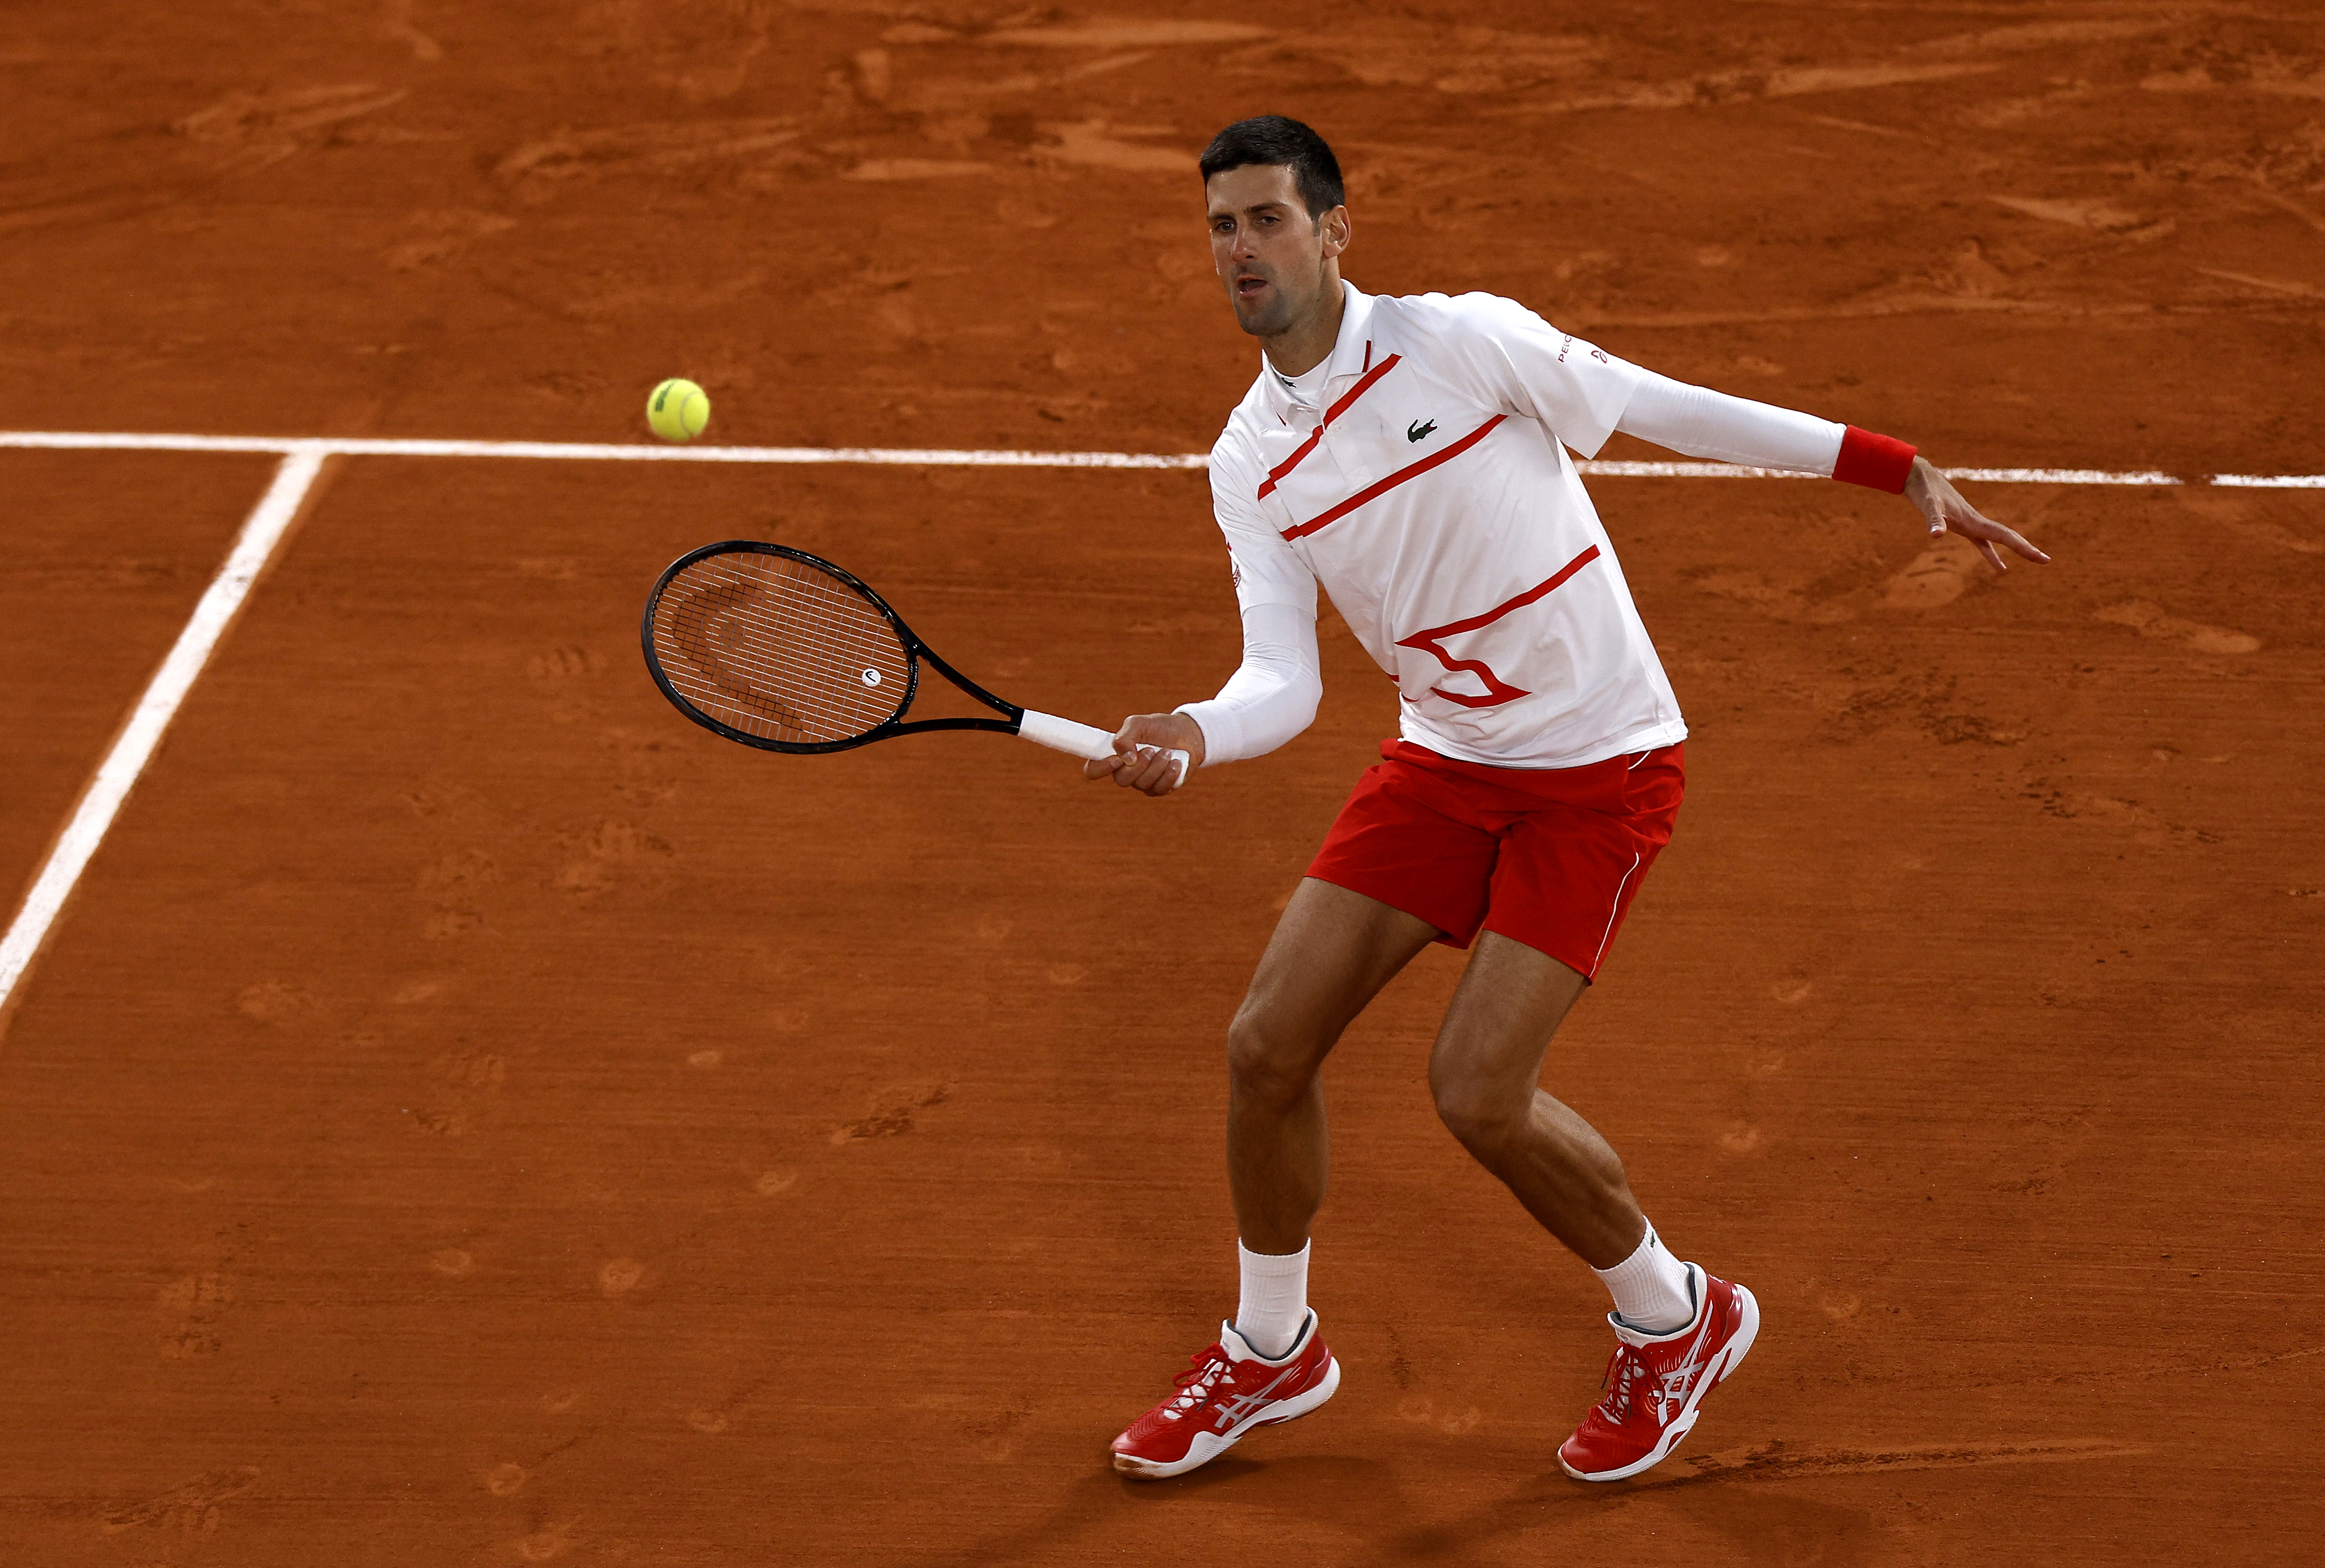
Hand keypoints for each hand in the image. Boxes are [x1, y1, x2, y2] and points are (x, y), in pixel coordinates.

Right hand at [1083, 711, 1204, 796]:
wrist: (1188, 734)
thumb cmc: (1160, 727)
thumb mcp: (1140, 724)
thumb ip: (1125, 737)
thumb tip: (1125, 759)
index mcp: (1115, 755)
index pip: (1094, 769)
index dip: (1100, 768)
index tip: (1117, 759)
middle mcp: (1126, 771)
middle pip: (1121, 780)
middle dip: (1139, 764)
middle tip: (1152, 749)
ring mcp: (1142, 782)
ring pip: (1142, 784)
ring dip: (1157, 765)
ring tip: (1168, 751)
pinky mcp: (1159, 788)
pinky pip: (1159, 789)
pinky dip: (1169, 774)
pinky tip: (1176, 762)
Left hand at [1904, 456, 2050, 572]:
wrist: (1920, 476)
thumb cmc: (1924, 490)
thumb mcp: (1927, 505)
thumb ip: (1933, 519)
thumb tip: (1936, 535)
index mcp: (1973, 520)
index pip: (2004, 536)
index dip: (2022, 547)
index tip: (2041, 558)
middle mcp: (1976, 521)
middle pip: (2007, 537)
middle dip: (2026, 549)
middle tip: (2046, 560)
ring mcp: (1970, 522)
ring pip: (1998, 539)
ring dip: (2015, 549)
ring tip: (2033, 559)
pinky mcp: (1961, 524)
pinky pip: (1982, 543)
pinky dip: (1991, 554)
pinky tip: (2000, 567)